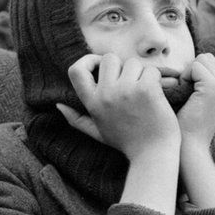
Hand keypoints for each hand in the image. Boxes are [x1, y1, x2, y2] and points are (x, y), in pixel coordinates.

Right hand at [65, 54, 179, 160]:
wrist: (153, 156)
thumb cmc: (128, 143)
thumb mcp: (98, 132)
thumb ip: (77, 119)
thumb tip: (58, 105)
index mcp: (92, 103)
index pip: (75, 70)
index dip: (89, 61)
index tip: (101, 66)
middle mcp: (106, 95)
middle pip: (109, 59)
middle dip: (122, 67)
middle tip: (131, 83)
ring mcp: (126, 91)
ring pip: (132, 63)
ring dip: (141, 74)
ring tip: (145, 94)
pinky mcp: (146, 90)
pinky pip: (151, 71)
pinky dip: (156, 80)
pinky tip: (157, 95)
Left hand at [176, 53, 214, 148]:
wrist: (190, 146)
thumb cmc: (188, 126)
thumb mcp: (201, 102)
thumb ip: (203, 83)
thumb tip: (193, 63)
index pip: (211, 63)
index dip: (195, 72)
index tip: (190, 92)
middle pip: (207, 58)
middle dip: (193, 70)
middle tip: (186, 91)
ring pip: (202, 60)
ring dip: (188, 73)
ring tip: (186, 93)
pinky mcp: (214, 88)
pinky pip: (195, 66)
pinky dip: (185, 77)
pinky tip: (184, 94)